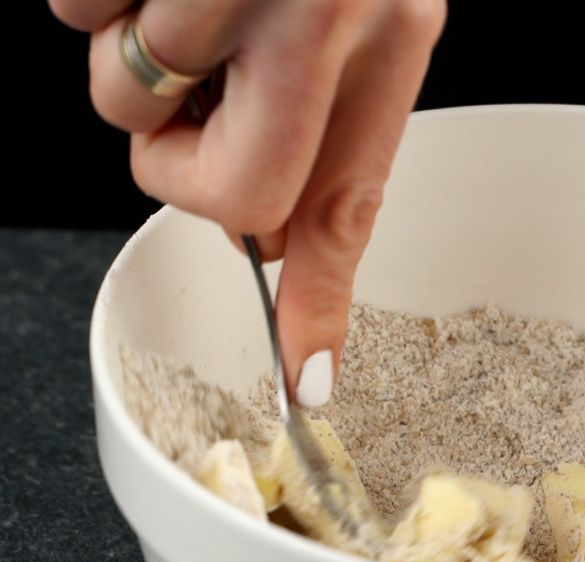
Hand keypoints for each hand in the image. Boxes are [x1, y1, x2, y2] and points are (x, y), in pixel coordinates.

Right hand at [50, 0, 445, 404]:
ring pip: (127, 106)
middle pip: (227, 192)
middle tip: (197, 96)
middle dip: (182, 164)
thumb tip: (268, 236)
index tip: (305, 382)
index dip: (316, 307)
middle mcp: (326, 7)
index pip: (344, 207)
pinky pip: (75, 16)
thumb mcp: (355, 1)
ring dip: (129, 62)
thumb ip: (314, 107)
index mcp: (391, 26)